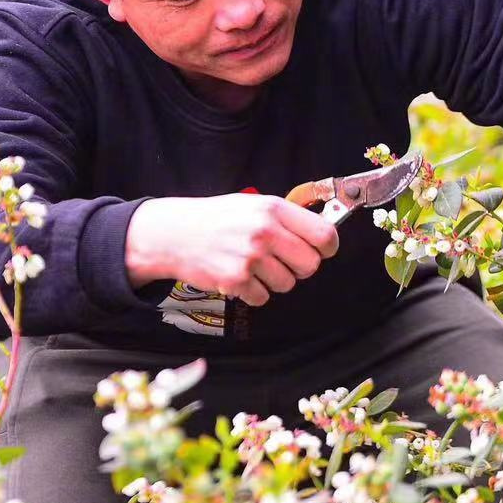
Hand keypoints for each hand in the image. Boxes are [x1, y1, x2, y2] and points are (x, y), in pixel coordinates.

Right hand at [125, 194, 339, 305]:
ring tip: (253, 266)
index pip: (323, 234)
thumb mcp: (252, 205)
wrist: (175, 233)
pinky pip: (263, 297)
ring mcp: (250, 258)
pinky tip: (239, 276)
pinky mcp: (236, 280)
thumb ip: (285, 217)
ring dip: (274, 280)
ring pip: (287, 284)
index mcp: (273, 209)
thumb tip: (321, 234)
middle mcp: (265, 232)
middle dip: (299, 267)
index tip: (322, 251)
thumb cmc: (216, 219)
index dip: (327, 247)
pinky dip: (253, 292)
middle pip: (310, 265)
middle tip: (282, 261)